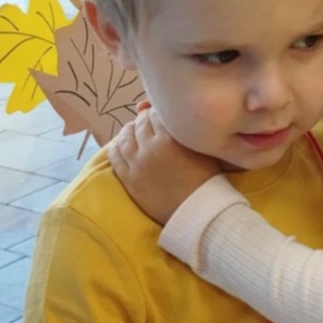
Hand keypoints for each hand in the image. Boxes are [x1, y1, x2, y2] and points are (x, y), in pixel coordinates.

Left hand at [108, 108, 220, 223]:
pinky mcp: (128, 179)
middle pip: (139, 124)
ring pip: (124, 138)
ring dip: (128, 131)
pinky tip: (120, 144)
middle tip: (148, 122)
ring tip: (133, 130)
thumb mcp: (202, 147)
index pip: (155, 114)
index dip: (157, 112)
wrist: (197, 209)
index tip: (161, 115)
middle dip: (143, 120)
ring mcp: (136, 164)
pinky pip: (115, 157)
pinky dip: (116, 146)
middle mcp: (149, 147)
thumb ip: (186, 129)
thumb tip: (172, 115)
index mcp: (169, 138)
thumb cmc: (206, 178)